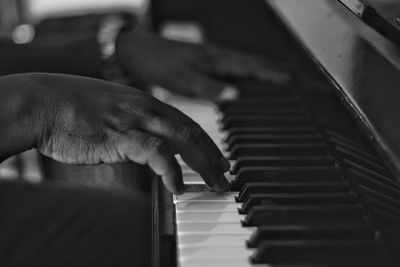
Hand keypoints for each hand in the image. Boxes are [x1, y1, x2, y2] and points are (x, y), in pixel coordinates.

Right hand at [0, 73, 229, 193]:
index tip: (219, 158)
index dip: (207, 142)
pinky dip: (171, 171)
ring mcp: (134, 120)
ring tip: (215, 184)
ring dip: (204, 164)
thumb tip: (149, 147)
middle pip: (193, 130)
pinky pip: (155, 153)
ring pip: (183, 139)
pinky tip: (177, 187)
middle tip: (226, 174)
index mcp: (146, 101)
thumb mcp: (113, 111)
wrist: (43, 103)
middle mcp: (146, 107)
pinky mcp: (120, 135)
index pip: (187, 122)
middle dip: (214, 155)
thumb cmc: (73, 109)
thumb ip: (134, 125)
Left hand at [116, 31, 290, 99]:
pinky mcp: (209, 60)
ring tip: (285, 76)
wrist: (140, 51)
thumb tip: (236, 94)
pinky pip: (237, 65)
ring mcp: (215, 56)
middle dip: (279, 69)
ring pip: (248, 62)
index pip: (254, 66)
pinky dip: (251, 70)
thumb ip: (209, 87)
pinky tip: (251, 76)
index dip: (275, 74)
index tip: (296, 80)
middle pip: (256, 62)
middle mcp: (220, 55)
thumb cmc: (159, 64)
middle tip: (300, 78)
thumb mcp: (182, 80)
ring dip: (267, 69)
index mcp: (217, 59)